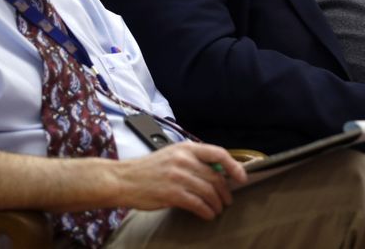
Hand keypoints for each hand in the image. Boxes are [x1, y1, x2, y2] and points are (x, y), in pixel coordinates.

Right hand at [121, 142, 245, 219]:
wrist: (123, 179)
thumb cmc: (148, 169)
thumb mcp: (172, 154)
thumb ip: (193, 160)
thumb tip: (217, 171)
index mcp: (186, 148)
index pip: (218, 153)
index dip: (233, 166)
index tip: (241, 177)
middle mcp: (183, 159)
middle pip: (215, 176)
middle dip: (225, 191)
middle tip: (227, 200)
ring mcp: (177, 176)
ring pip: (208, 191)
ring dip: (217, 204)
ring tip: (217, 209)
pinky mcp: (171, 194)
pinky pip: (197, 204)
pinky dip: (206, 211)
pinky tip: (208, 215)